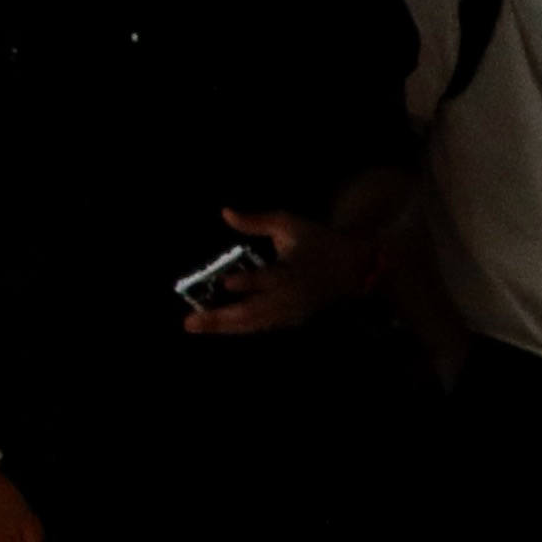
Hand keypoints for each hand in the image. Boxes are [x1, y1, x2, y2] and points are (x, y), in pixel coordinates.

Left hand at [177, 203, 348, 337]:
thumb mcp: (289, 223)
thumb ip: (256, 221)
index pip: (271, 278)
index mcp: (296, 270)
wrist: (352, 268)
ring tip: (195, 326)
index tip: (226, 281)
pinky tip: (216, 328)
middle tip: (190, 321)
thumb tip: (225, 213)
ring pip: (255, 323)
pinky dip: (238, 328)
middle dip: (221, 318)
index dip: (250, 282)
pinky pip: (261, 327)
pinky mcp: (292, 320)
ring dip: (224, 327)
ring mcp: (293, 312)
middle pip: (255, 311)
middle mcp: (293, 296)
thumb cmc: (316, 240)